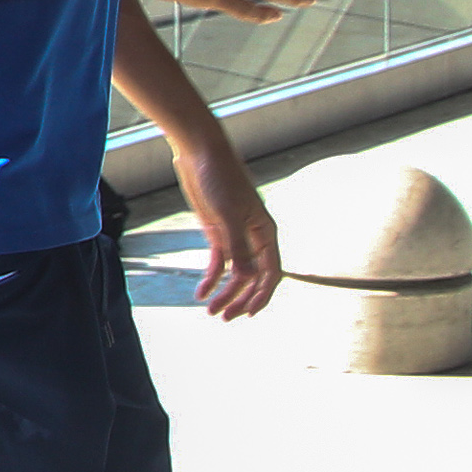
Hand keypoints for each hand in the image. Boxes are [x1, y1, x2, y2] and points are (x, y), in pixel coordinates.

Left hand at [181, 151, 282, 318]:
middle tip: (223, 317)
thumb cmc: (220, 178)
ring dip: (225, 293)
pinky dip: (211, 278)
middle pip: (253, 278)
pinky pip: (218, 262)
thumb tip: (247, 279)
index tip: (249, 314)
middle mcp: (254, 237)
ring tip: (211, 311)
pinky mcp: (217, 232)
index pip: (271, 272)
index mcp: (266, 232)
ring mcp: (235, 236)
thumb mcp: (228, 214)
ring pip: (235, 273)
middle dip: (240, 299)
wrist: (200, 154)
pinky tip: (201, 293)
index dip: (262, 295)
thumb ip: (238, 247)